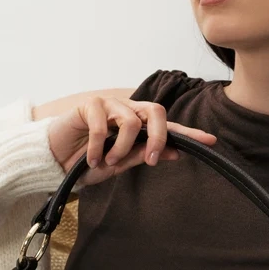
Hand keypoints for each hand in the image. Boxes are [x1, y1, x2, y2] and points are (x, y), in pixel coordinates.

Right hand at [47, 95, 217, 188]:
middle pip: (156, 112)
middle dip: (158, 138)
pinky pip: (103, 125)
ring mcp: (110, 105)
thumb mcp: (120, 164)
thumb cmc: (90, 161)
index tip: (211, 141)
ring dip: (121, 148)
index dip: (189, 134)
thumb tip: (175, 153)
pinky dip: (99, 147)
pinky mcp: (90, 105)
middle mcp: (129, 110)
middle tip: (150, 160)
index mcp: (140, 126)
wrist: (57, 160)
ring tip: (107, 162)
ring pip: (130, 121)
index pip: (169, 128)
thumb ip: (143, 156)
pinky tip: (92, 158)